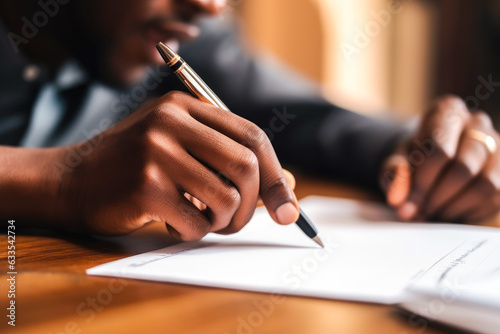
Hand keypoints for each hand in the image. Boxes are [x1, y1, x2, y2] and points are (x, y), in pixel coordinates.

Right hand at [59, 91, 299, 237]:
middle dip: (255, 204)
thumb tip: (291, 186)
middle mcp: (171, 122)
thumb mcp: (182, 150)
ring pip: (227, 198)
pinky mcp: (145, 186)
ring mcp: (156, 152)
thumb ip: (231, 161)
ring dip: (224, 221)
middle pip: (247, 165)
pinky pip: (197, 223)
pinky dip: (195, 232)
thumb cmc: (134, 166)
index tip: (287, 208)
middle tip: (238, 221)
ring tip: (202, 220)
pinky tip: (173, 224)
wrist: (71, 180)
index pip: (253, 137)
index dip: (277, 175)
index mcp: (185, 106)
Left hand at [381, 95, 499, 222]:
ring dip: (455, 206)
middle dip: (437, 198)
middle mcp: (478, 122)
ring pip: (485, 184)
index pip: (438, 150)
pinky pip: (495, 197)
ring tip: (433, 213)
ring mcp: (498, 144)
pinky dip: (470, 211)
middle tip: (419, 214)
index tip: (405, 207)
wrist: (433, 156)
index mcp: (447, 111)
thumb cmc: (414, 155)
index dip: (421, 184)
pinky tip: (450, 212)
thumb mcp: (397, 159)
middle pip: (463, 168)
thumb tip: (397, 199)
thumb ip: (394, 174)